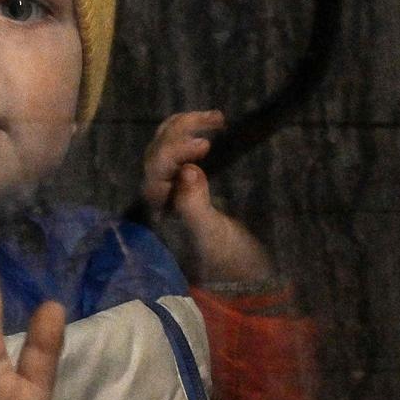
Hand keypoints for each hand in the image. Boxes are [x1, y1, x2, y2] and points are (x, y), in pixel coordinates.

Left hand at [142, 110, 273, 284]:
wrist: (242, 279)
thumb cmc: (227, 262)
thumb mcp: (212, 238)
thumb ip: (195, 207)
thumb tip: (186, 170)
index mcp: (158, 210)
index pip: (157, 170)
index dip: (176, 151)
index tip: (206, 144)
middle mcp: (159, 197)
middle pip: (157, 152)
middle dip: (181, 131)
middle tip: (216, 120)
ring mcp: (172, 190)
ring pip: (166, 148)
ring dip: (186, 128)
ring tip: (216, 119)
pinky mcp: (187, 187)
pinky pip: (179, 153)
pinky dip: (192, 136)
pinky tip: (212, 131)